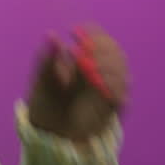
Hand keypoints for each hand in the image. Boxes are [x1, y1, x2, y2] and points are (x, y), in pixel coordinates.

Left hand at [27, 24, 130, 142]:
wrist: (49, 133)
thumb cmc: (45, 103)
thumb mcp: (42, 80)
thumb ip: (47, 59)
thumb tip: (50, 33)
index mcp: (86, 60)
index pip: (97, 39)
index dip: (91, 32)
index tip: (75, 31)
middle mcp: (101, 72)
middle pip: (113, 51)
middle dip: (102, 46)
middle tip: (85, 47)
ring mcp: (109, 90)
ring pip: (121, 70)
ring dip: (108, 63)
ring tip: (88, 63)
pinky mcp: (113, 109)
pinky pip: (120, 95)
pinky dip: (113, 86)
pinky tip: (98, 81)